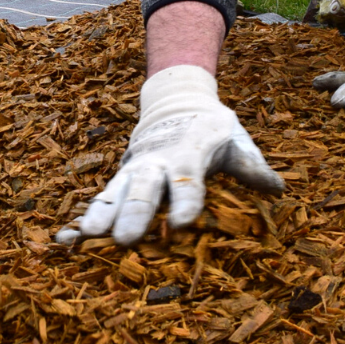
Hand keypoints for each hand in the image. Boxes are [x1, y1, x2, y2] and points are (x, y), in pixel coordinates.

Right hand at [58, 65, 283, 246]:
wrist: (176, 104)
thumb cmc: (213, 130)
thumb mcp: (236, 140)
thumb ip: (252, 166)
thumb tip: (278, 188)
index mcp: (189, 154)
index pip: (188, 181)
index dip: (186, 201)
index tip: (183, 224)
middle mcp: (157, 164)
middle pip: (145, 191)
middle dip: (135, 215)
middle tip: (125, 240)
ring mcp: (135, 172)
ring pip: (115, 195)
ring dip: (101, 216)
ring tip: (85, 239)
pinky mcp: (121, 181)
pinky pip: (101, 201)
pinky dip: (83, 219)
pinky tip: (66, 240)